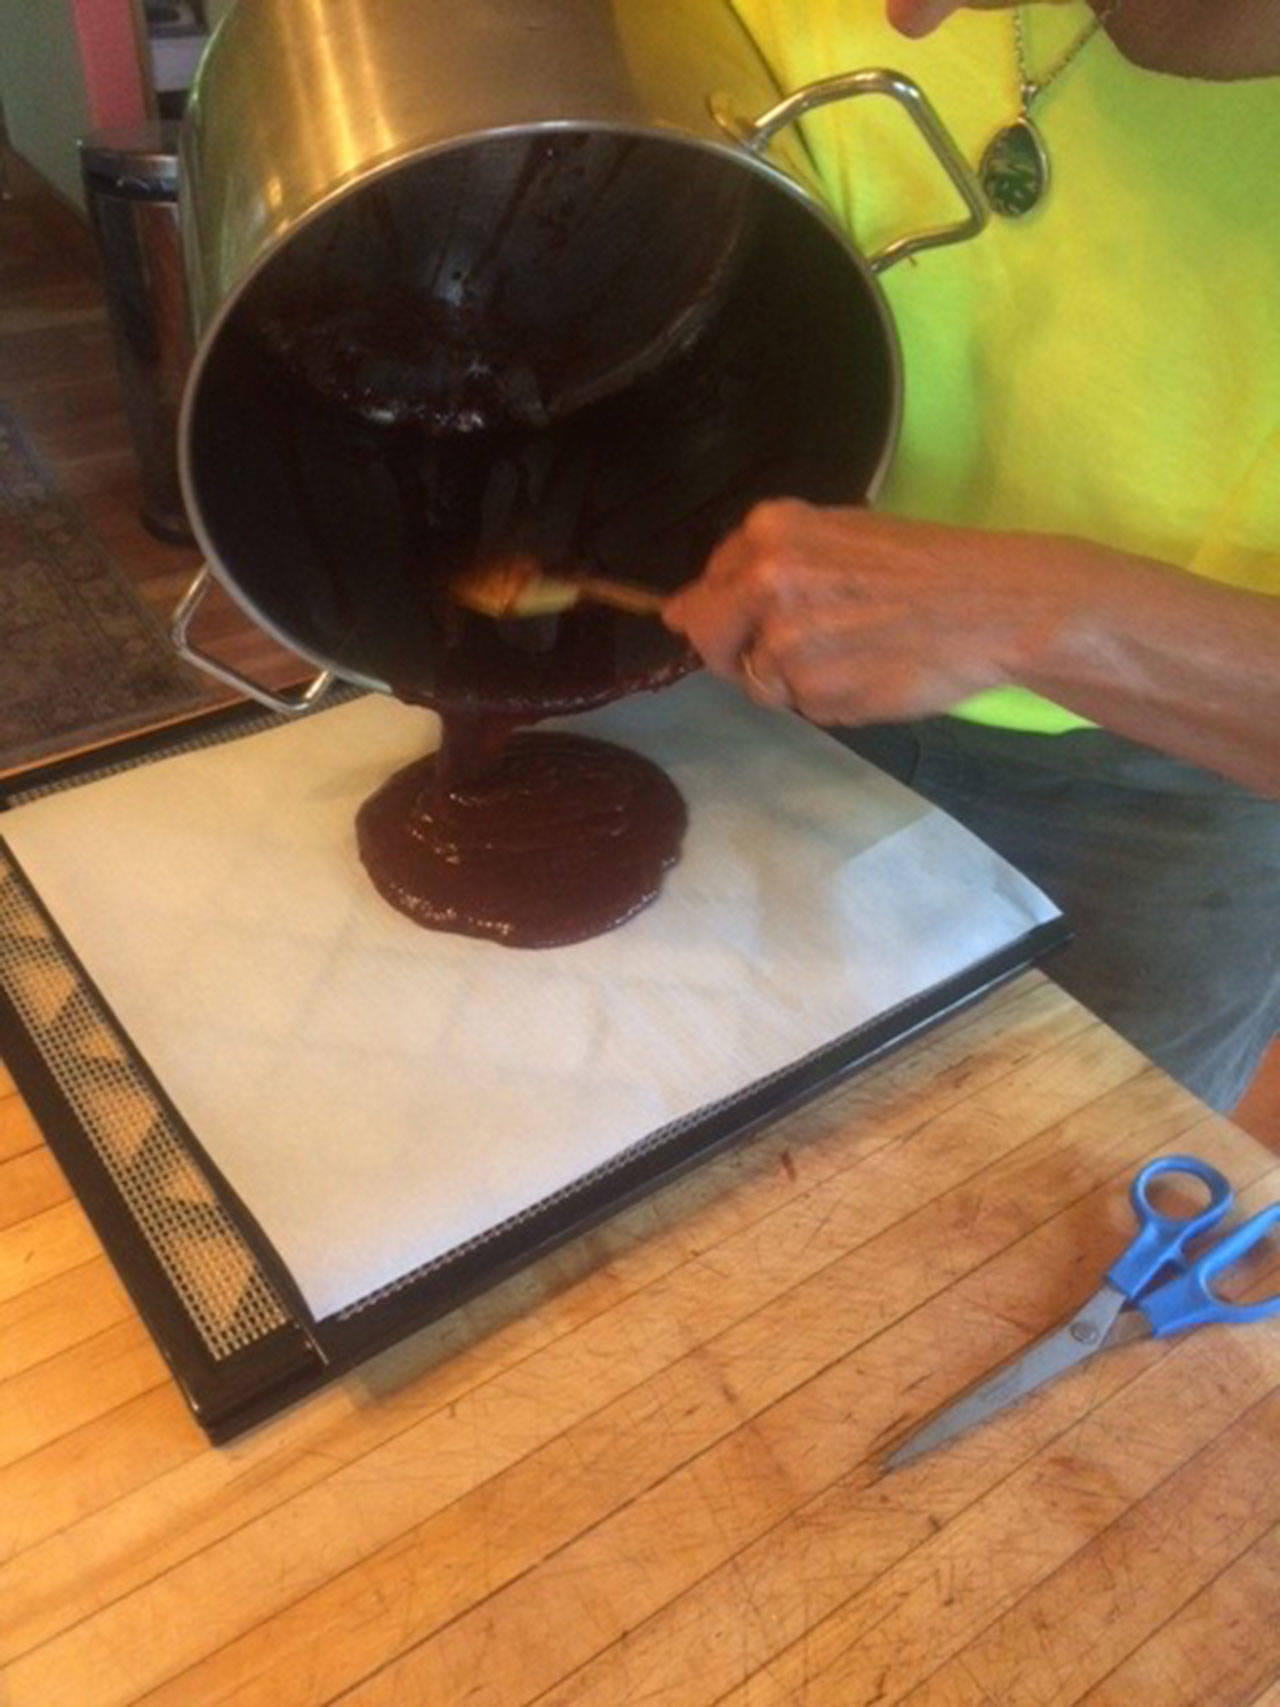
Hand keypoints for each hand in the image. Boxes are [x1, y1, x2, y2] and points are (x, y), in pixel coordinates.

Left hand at [662, 500, 1054, 725]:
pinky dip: (829, 701)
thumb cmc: (926, 565)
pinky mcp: (814, 695)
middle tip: (800, 646)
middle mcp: (765, 582)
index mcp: (769, 532)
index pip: (708, 585)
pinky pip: (801, 707)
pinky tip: (872, 673)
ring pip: (758, 681)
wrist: (994, 604)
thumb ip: (759, 567)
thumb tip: (677, 612)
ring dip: (794, 678)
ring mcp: (785, 644)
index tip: (763, 617)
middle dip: (739, 649)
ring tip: (858, 652)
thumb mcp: (838, 535)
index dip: (732, 609)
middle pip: (709, 638)